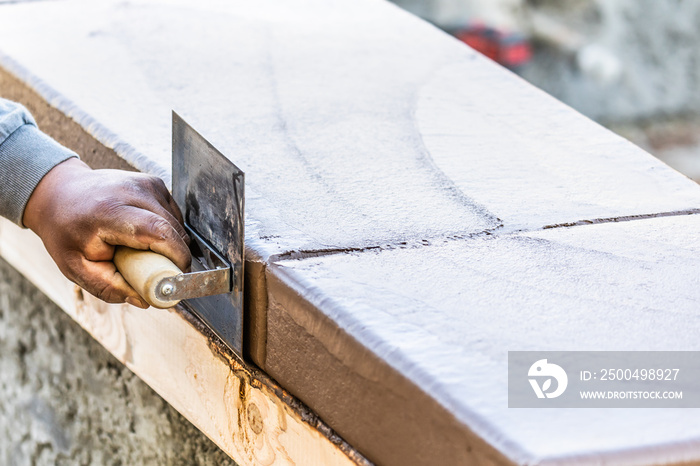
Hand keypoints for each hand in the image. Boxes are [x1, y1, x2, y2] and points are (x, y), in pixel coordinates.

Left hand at [23, 158, 190, 308]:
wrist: (58, 194)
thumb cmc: (66, 231)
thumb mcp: (76, 267)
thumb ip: (108, 288)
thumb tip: (145, 300)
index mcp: (109, 212)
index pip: (158, 232)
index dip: (176, 256)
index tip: (177, 276)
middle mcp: (131, 192)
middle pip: (173, 229)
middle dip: (175, 256)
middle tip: (161, 273)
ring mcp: (145, 184)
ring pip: (177, 223)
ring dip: (171, 244)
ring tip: (145, 251)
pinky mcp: (153, 183)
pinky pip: (174, 214)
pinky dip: (168, 230)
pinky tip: (146, 235)